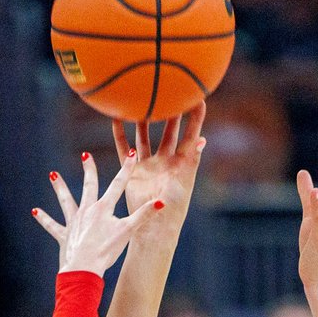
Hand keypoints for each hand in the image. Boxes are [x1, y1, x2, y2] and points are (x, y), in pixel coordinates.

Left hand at [33, 152, 162, 276]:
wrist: (84, 267)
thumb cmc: (106, 250)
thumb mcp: (127, 232)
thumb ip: (143, 215)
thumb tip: (162, 202)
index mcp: (103, 208)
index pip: (117, 185)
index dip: (126, 169)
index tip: (130, 154)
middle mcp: (87, 210)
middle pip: (88, 186)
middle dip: (88, 170)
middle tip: (85, 156)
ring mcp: (74, 222)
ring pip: (65, 201)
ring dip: (60, 187)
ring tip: (52, 175)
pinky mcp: (64, 235)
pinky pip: (52, 226)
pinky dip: (44, 219)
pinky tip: (34, 211)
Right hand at [112, 105, 206, 232]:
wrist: (155, 226)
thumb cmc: (174, 207)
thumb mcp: (186, 181)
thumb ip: (192, 160)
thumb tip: (202, 140)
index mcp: (182, 162)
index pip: (191, 134)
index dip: (195, 116)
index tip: (198, 96)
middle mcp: (166, 161)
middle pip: (168, 130)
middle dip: (169, 111)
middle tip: (167, 89)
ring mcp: (148, 165)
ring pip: (144, 136)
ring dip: (142, 119)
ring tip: (139, 99)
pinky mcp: (132, 172)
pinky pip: (124, 150)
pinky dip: (119, 135)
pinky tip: (115, 119)